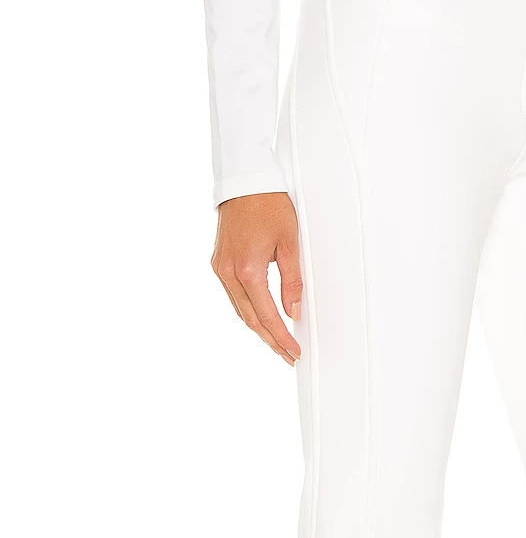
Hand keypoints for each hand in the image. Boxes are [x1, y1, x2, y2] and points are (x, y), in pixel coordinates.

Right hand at [211, 193, 302, 364]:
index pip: (267, 315)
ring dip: (259, 329)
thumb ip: (292, 280)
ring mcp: (220, 268)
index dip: (282, 337)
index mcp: (247, 270)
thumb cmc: (269, 205)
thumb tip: (293, 311)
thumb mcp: (290, 243)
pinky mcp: (219, 263)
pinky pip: (234, 296)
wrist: (244, 181)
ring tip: (278, 343)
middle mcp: (229, 273)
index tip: (294, 351)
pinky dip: (249, 311)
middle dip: (271, 340)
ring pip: (241, 310)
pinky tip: (262, 320)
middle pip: (251, 319)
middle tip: (288, 356)